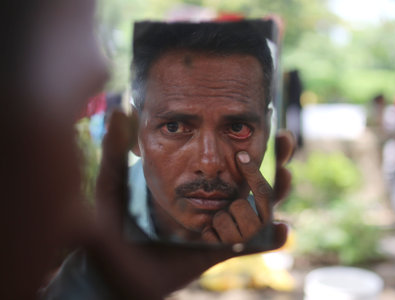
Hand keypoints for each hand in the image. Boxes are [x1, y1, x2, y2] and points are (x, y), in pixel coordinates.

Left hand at [90, 111, 292, 299]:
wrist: (111, 268)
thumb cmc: (109, 224)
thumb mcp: (112, 184)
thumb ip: (114, 150)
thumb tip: (120, 110)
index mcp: (192, 183)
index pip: (224, 161)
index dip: (248, 142)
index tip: (266, 124)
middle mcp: (208, 203)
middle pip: (249, 181)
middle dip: (272, 160)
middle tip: (285, 142)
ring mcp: (214, 227)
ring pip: (255, 209)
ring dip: (273, 193)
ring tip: (284, 176)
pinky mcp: (214, 251)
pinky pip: (247, 246)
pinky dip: (268, 240)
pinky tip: (282, 230)